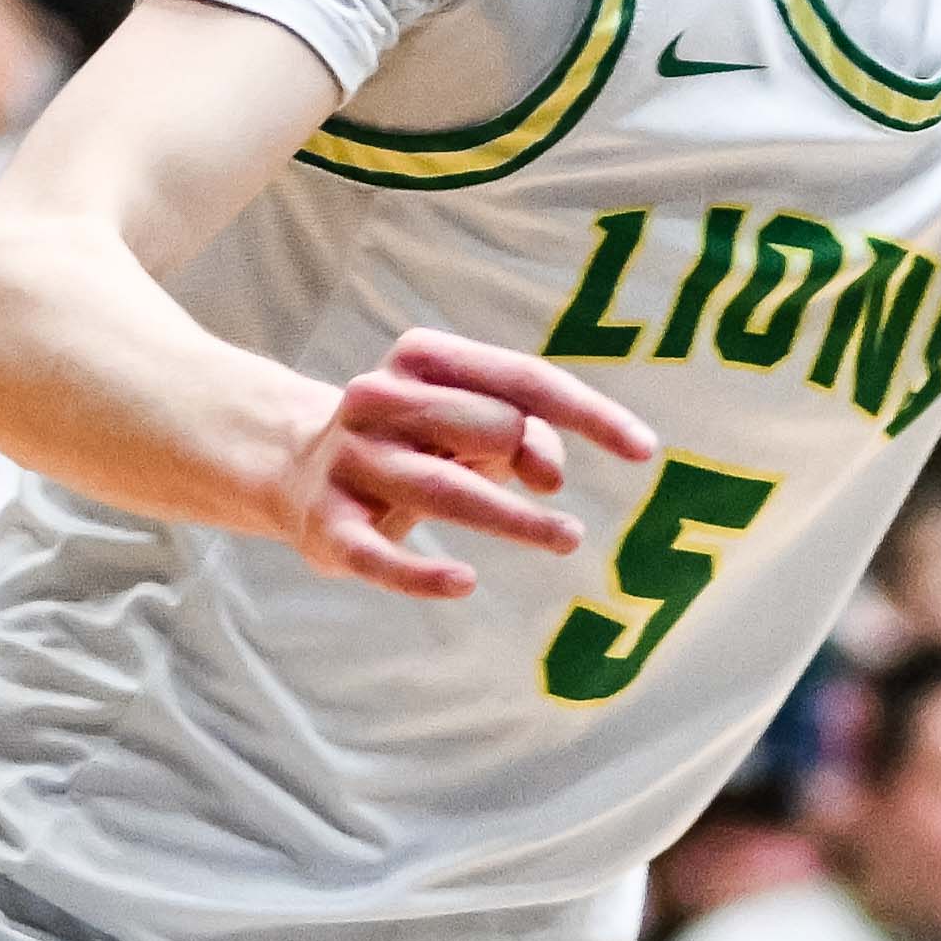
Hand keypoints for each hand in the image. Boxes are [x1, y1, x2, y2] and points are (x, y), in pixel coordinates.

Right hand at [281, 331, 665, 598]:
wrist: (294, 463)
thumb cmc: (418, 439)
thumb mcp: (475, 424)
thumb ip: (526, 436)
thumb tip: (549, 473)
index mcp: (423, 358)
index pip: (525, 381)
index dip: (592, 415)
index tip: (645, 451)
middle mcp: (380, 400)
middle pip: (490, 426)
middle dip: (534, 460)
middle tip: (556, 502)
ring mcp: (352, 462)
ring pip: (447, 491)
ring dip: (516, 521)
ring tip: (567, 538)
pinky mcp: (328, 524)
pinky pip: (378, 556)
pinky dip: (421, 574)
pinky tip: (464, 583)